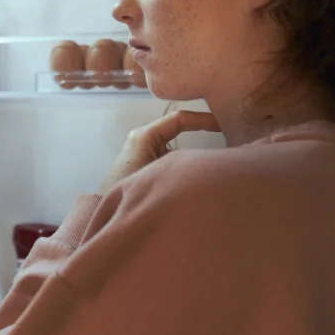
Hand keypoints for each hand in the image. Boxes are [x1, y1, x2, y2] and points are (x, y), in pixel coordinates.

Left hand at [98, 110, 220, 193]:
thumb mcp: (159, 173)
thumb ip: (183, 163)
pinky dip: (185, 166)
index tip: (223, 124)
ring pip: (177, 147)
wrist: (106, 215)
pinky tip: (199, 177)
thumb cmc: (129, 193)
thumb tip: (211, 160)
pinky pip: (171, 161)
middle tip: (227, 140)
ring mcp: (144, 154)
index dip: (203, 119)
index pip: (179, 119)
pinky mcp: (146, 167)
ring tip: (217, 161)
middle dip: (202, 134)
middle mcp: (143, 140)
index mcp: (144, 136)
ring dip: (194, 154)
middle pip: (179, 130)